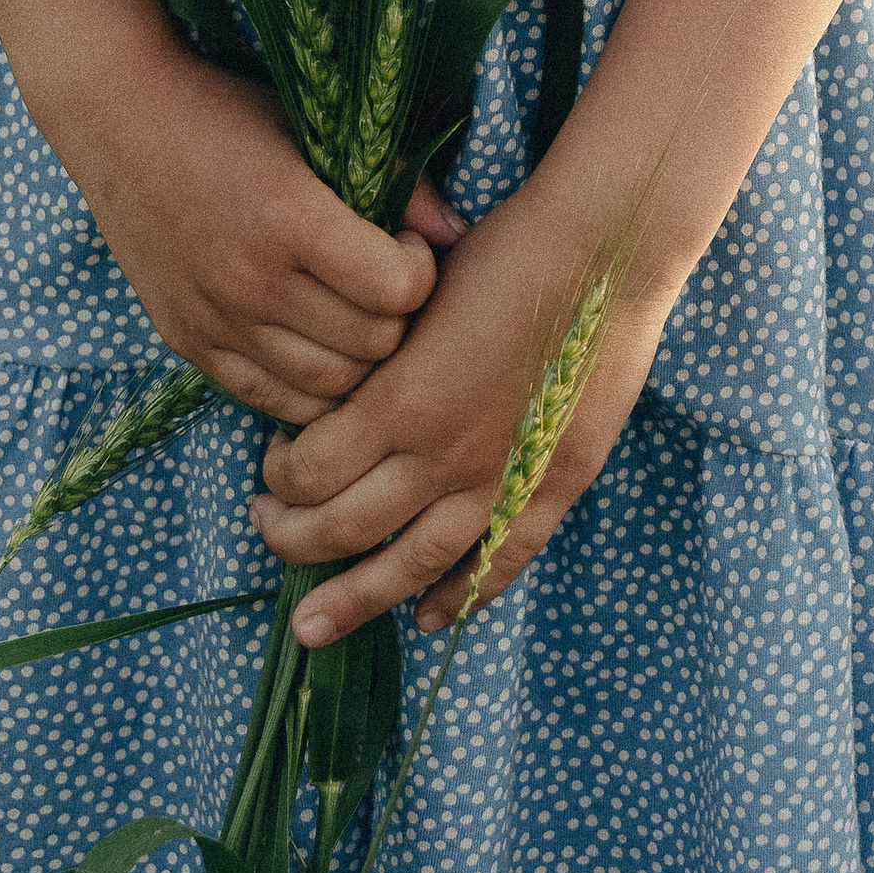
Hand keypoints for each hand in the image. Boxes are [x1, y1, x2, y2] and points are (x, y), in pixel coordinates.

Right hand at [61, 48, 451, 425]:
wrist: (119, 119)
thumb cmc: (225, 112)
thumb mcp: (312, 127)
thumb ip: (392, 180)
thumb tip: (457, 231)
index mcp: (288, 217)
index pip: (396, 289)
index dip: (419, 270)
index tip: (404, 245)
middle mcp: (252, 282)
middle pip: (371, 345)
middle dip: (396, 319)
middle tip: (386, 283)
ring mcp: (217, 321)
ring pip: (328, 387)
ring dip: (357, 359)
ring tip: (352, 315)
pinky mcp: (190, 344)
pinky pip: (271, 402)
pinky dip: (307, 387)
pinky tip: (313, 344)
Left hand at [248, 178, 669, 643]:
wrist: (606, 247)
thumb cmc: (504, 249)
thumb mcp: (413, 291)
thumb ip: (373, 352)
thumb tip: (328, 380)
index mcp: (401, 398)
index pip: (309, 472)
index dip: (278, 478)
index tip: (271, 466)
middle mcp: (443, 452)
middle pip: (345, 527)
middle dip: (292, 539)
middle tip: (267, 532)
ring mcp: (501, 477)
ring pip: (414, 565)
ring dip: (357, 598)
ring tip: (314, 624)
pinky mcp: (553, 484)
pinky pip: (500, 560)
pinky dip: (461, 596)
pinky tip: (427, 617)